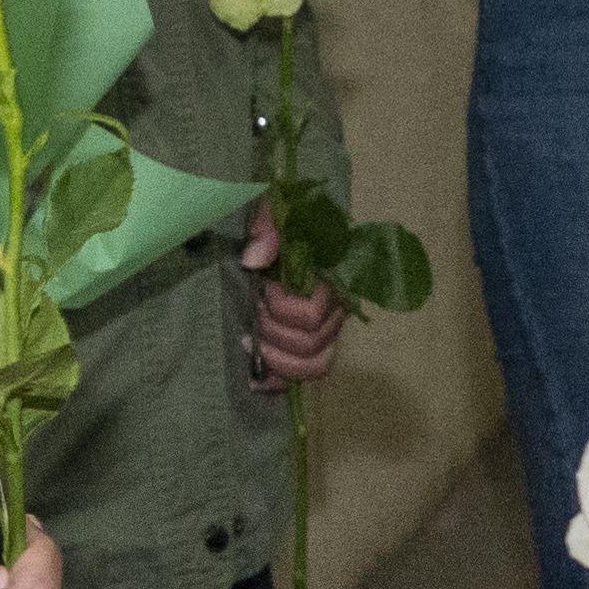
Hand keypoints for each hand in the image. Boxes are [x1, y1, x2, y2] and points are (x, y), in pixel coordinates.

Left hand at [241, 210, 347, 386]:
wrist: (287, 227)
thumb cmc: (279, 219)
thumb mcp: (269, 208)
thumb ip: (265, 226)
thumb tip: (255, 260)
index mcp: (329, 276)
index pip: (312, 315)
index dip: (282, 309)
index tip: (265, 288)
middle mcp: (335, 308)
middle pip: (311, 345)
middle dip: (274, 333)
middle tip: (256, 312)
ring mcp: (326, 329)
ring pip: (315, 365)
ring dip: (278, 358)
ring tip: (254, 340)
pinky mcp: (312, 343)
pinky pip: (306, 374)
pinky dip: (280, 381)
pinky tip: (255, 377)